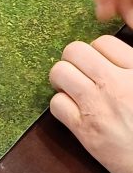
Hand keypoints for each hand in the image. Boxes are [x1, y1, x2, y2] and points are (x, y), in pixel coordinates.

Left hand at [49, 36, 132, 172]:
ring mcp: (98, 105)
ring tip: (74, 91)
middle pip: (74, 51)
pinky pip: (56, 104)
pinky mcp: (85, 130)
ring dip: (63, 81)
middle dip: (74, 61)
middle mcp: (117, 83)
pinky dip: (61, 106)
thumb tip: (117, 63)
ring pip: (59, 72)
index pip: (103, 42)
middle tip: (82, 75)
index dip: (98, 53)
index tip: (102, 66)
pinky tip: (75, 113)